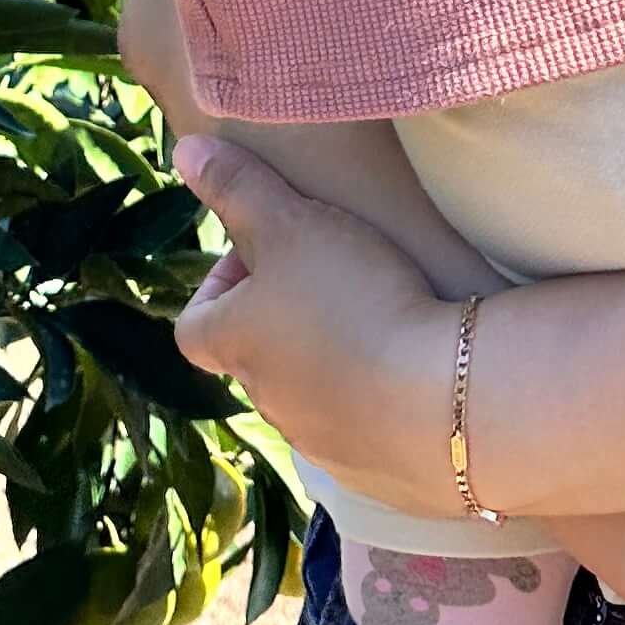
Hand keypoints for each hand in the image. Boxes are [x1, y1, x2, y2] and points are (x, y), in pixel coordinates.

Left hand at [173, 136, 456, 513]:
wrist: (441, 400)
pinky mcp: (374, 472)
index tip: (261, 256)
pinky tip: (416, 370)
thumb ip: (238, 186)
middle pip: (255, 357)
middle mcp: (267, 401)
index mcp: (236, 345)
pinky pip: (362, 432)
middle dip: (283, 318)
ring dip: (331, 360)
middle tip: (332, 276)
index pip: (194, 326)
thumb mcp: (291, 223)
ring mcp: (320, 442)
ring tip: (380, 318)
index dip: (218, 288)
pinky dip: (376, 402)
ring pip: (309, 394)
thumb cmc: (352, 298)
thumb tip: (183, 152)